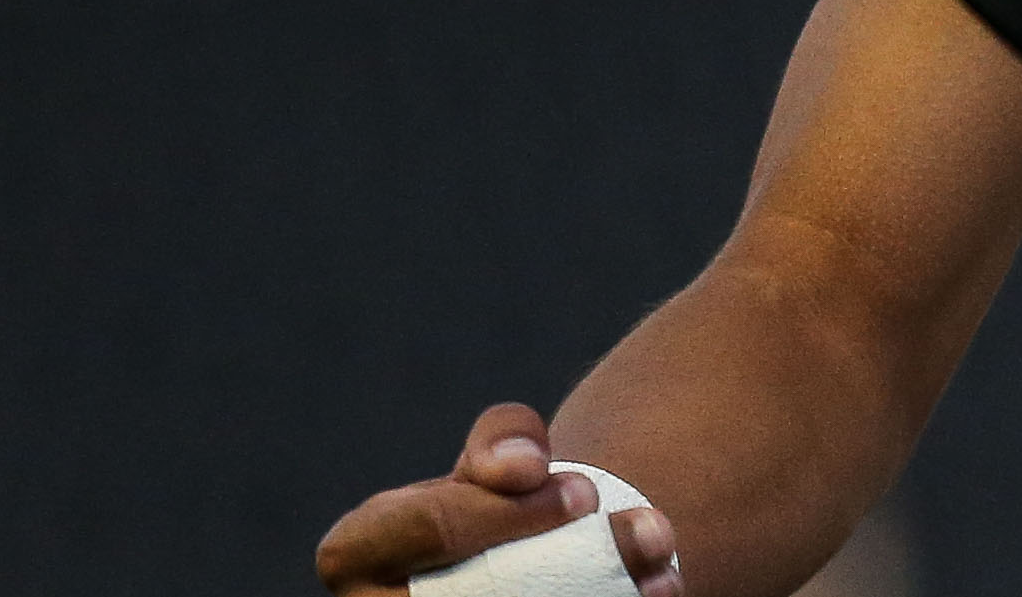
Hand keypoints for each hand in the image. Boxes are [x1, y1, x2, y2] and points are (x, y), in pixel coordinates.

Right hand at [316, 403, 682, 595]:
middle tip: (632, 520)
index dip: (507, 505)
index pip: (430, 527)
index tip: (566, 482)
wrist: (528, 555)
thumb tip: (523, 467)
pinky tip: (661, 587)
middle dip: (570, 553)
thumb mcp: (496, 458)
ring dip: (609, 588)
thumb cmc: (502, 502)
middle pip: (482, 589)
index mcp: (359, 552)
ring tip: (657, 550)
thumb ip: (503, 440)